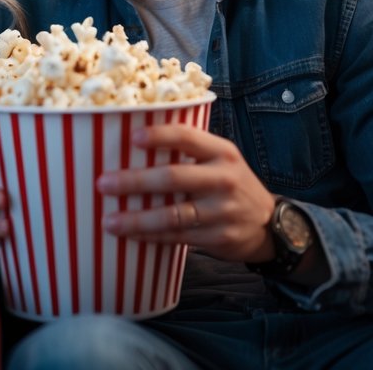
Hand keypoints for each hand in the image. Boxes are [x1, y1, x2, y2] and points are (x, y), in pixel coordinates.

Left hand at [96, 124, 276, 262]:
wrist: (268, 223)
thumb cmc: (230, 184)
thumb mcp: (220, 159)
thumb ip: (189, 152)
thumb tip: (132, 146)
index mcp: (221, 152)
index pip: (187, 137)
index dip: (159, 136)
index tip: (131, 138)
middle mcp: (224, 178)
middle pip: (173, 177)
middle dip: (134, 181)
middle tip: (104, 184)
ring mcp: (222, 210)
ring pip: (172, 214)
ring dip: (137, 218)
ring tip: (109, 220)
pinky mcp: (218, 236)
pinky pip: (177, 236)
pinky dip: (151, 236)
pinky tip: (130, 235)